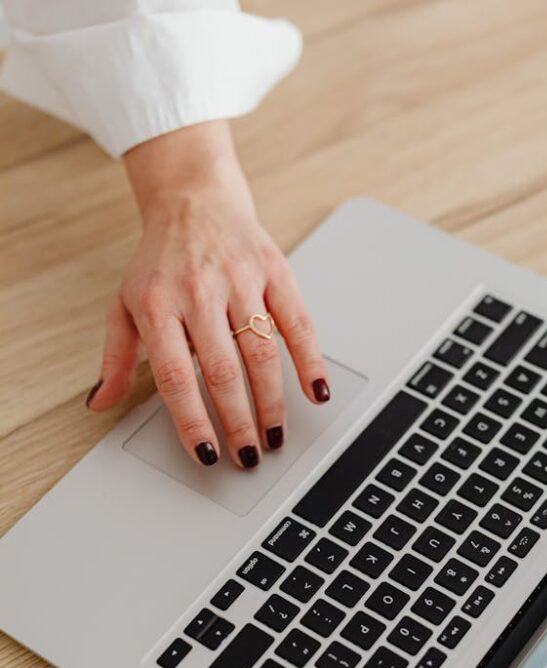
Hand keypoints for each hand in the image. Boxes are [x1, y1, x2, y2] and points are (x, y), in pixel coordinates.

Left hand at [86, 122, 328, 467]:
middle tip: (247, 457)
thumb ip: (116, 359)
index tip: (208, 453)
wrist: (192, 200)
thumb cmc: (160, 262)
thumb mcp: (125, 305)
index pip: (176, 377)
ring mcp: (240, 280)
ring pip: (261, 351)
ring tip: (274, 437)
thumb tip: (100, 404)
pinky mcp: (274, 271)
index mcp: (158, 306)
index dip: (193, 420)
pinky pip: (297, 322)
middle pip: (222, 370)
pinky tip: (316, 391)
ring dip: (271, 402)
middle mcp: (198, 292)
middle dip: (238, 422)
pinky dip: (310, 360)